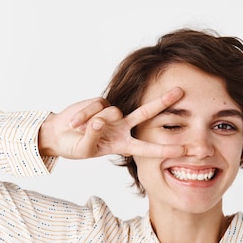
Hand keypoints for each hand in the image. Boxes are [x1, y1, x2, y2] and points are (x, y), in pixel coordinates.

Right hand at [38, 87, 184, 158]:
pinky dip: (84, 116)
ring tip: (80, 130)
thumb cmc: (74, 146)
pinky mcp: (100, 103)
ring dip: (95, 123)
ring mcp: (112, 114)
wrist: (58, 134)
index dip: (165, 149)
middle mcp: (122, 128)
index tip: (184, 150)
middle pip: (145, 113)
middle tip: (180, 91)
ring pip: (114, 113)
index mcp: (123, 145)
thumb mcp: (84, 149)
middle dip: (162, 102)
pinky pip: (96, 107)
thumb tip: (100, 121)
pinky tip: (75, 123)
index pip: (148, 148)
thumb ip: (93, 137)